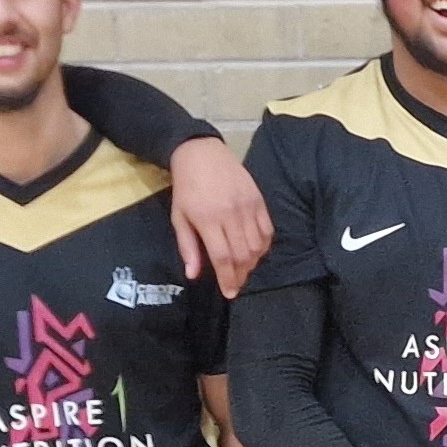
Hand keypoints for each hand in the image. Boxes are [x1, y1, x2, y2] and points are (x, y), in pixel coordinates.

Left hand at [167, 138, 270, 297]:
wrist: (202, 154)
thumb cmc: (187, 187)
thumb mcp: (179, 217)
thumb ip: (188, 247)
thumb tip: (193, 275)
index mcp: (208, 219)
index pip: (223, 257)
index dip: (228, 278)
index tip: (229, 293)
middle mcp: (231, 214)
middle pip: (242, 254)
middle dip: (241, 275)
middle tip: (236, 284)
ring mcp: (248, 207)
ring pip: (258, 245)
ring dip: (253, 263)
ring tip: (244, 269)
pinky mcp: (259, 200)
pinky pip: (268, 230)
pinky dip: (264, 245)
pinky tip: (256, 251)